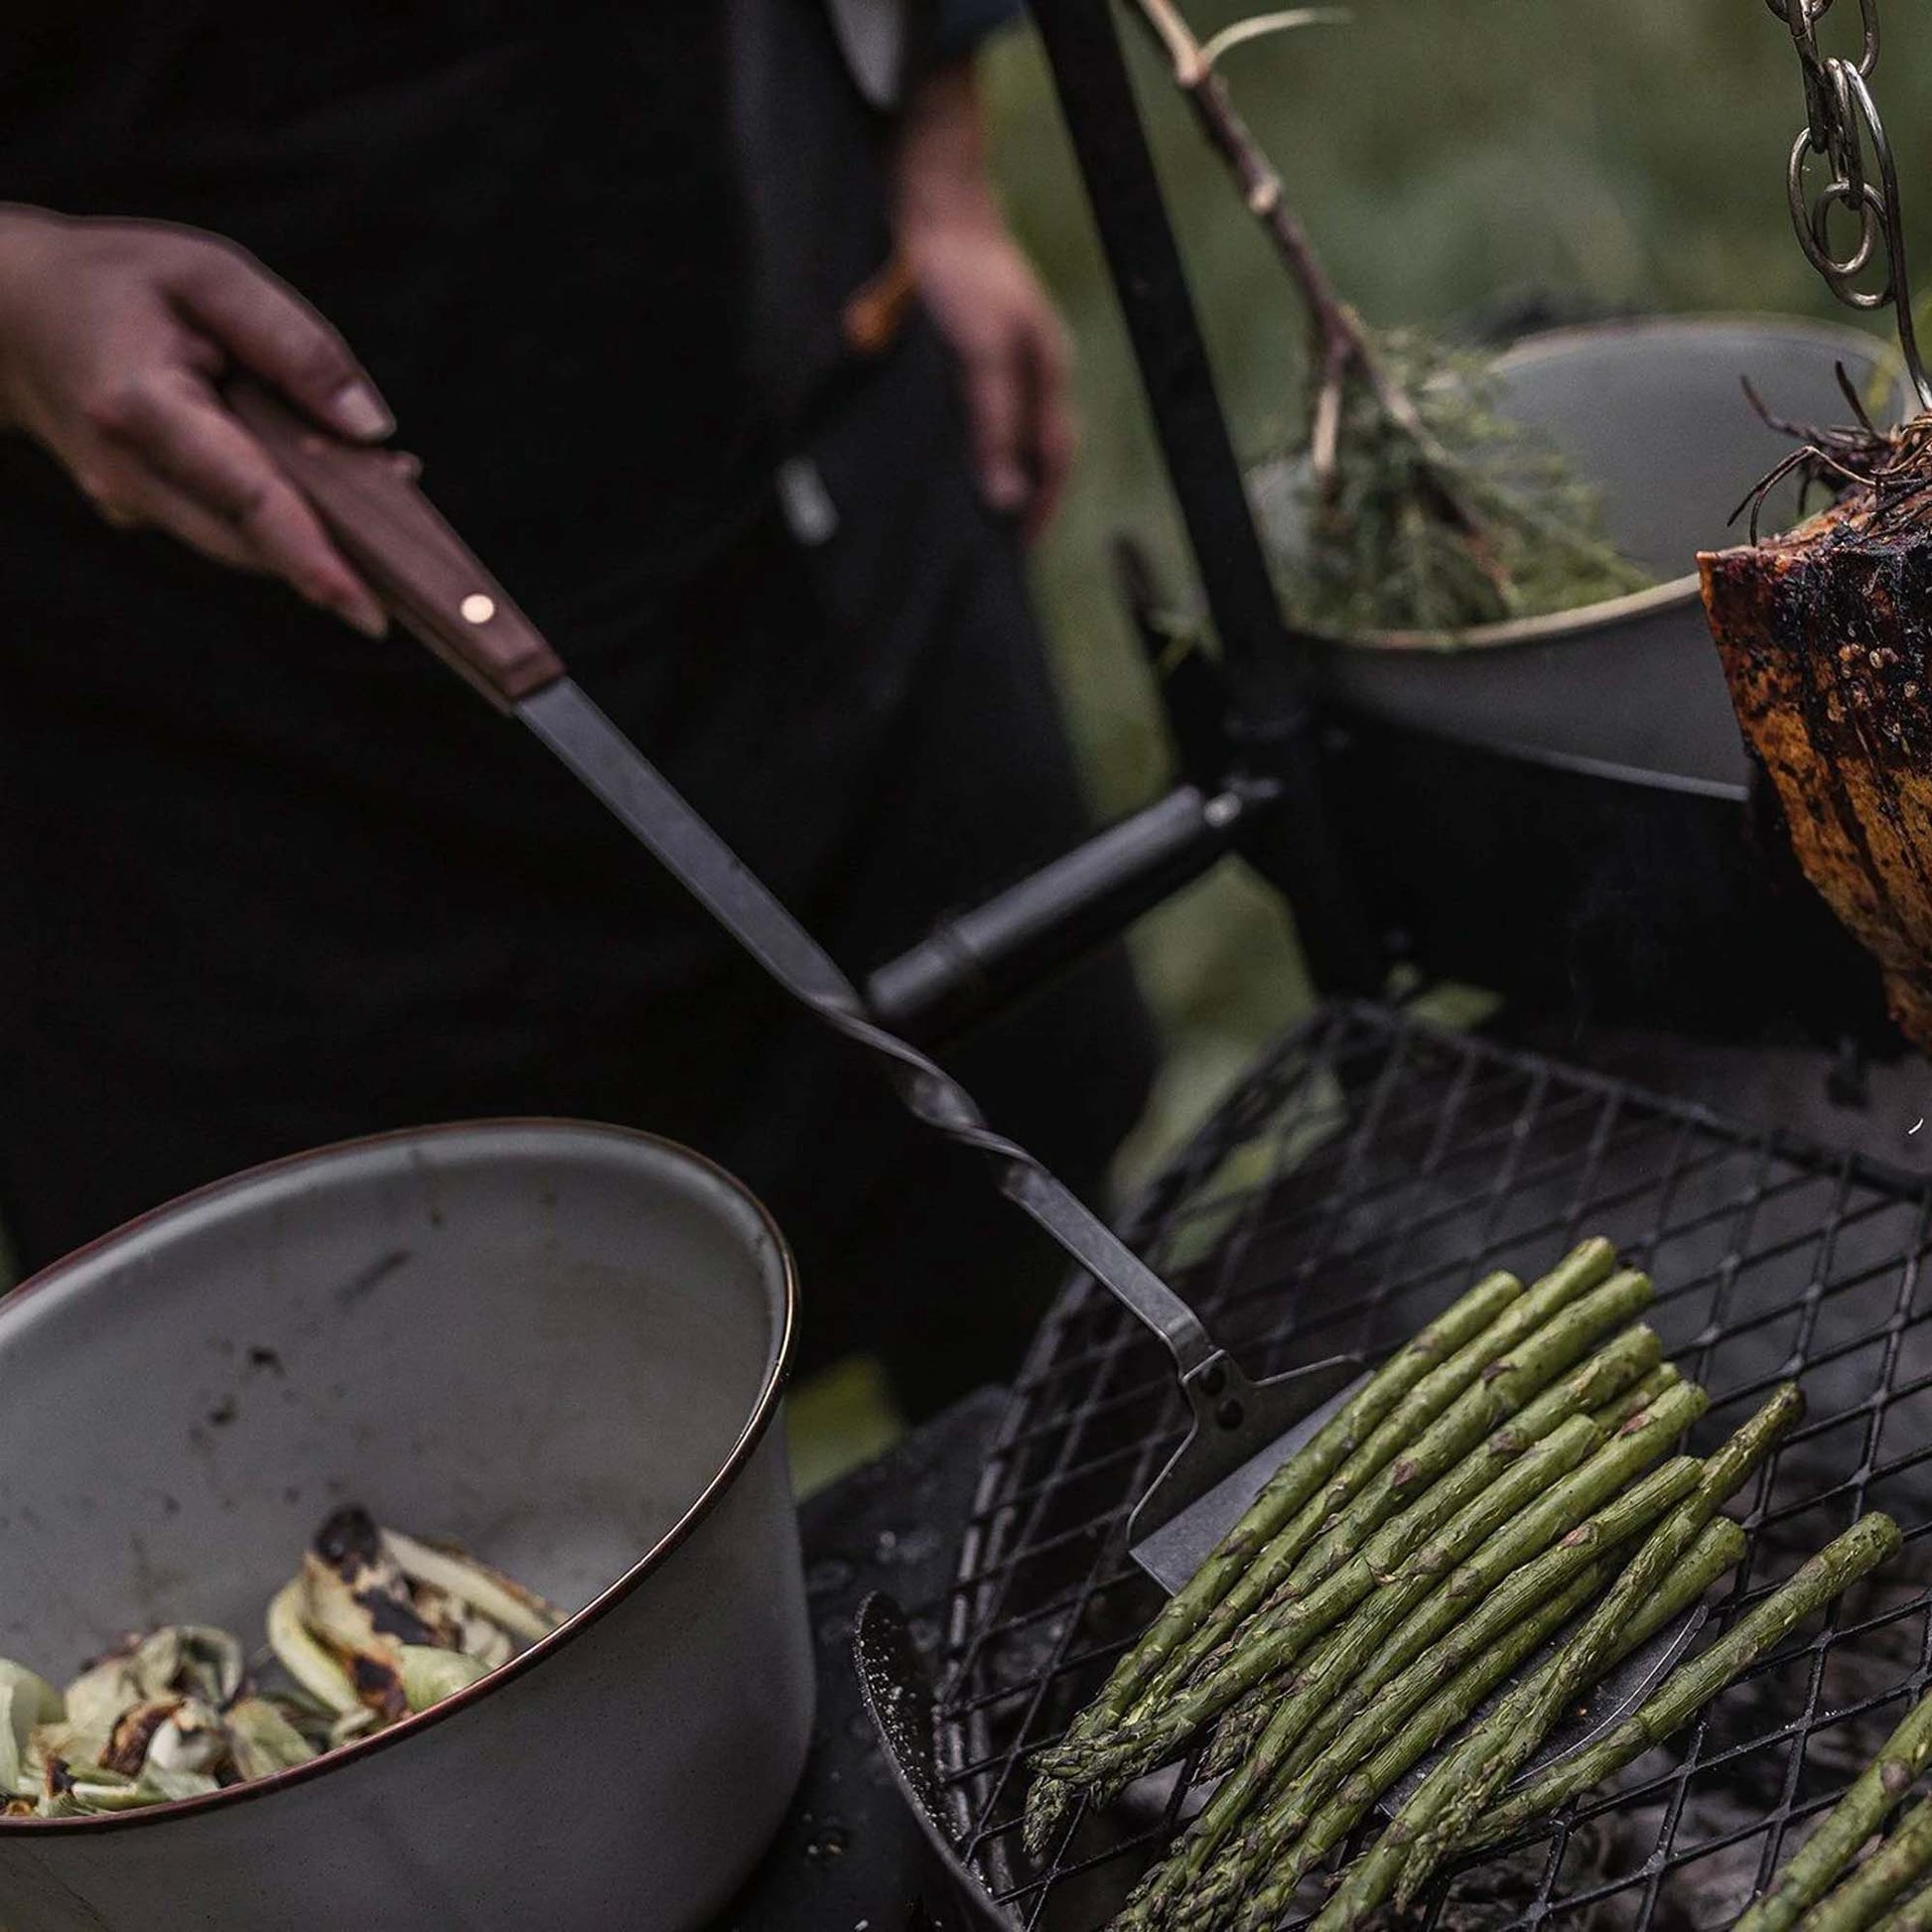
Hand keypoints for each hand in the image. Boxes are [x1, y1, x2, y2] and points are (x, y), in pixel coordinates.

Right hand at [0, 207, 391, 634]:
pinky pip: (227, 529)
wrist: (6, 314)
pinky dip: (283, 518)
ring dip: (320, 534)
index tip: (368, 609)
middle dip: (339, 553)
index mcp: (139, 407)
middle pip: (254, 540)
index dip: (312, 558)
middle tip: (415, 553)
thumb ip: (296, 345)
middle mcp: (128, 473)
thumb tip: (372, 429)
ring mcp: (128, 503)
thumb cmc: (116, 281)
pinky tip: (331, 483)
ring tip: (383, 494)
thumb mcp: (208, 274)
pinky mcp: (140, 512)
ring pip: (244, 545)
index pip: (245, 498)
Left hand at [894, 64, 1075, 543]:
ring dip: (989, 468)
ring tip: (963, 510)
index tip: (1019, 550)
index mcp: (1048, 369)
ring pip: (1003, 427)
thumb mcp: (979, 357)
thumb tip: (1006, 499)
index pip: (1056, 456)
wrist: (928, 199)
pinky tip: (939, 453)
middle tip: (991, 543)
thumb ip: (994, 426)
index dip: (1041, 505)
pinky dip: (965, 438)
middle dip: (1018, 494)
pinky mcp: (968, 340)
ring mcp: (1003, 350)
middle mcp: (1032, 364)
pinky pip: (974, 405)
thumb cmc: (958, 273)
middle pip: (1033, 446)